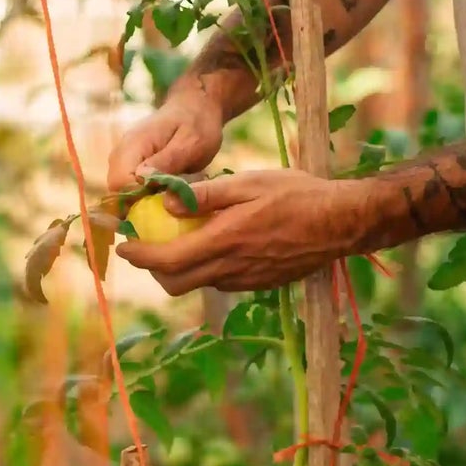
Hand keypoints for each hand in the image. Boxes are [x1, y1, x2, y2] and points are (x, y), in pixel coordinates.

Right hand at [106, 86, 224, 193]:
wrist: (196, 107)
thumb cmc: (198, 124)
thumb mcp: (191, 143)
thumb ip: (168, 161)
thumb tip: (142, 180)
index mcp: (133, 145)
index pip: (119, 184)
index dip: (140, 199)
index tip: (166, 199)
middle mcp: (122, 153)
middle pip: (117, 191)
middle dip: (142, 202)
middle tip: (172, 197)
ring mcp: (124, 159)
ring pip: (123, 192)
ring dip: (145, 199)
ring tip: (172, 192)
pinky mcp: (131, 165)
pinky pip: (131, 188)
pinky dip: (147, 194)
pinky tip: (167, 190)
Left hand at [115, 168, 371, 294]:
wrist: (342, 222)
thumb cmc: (298, 194)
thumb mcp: (249, 182)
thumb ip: (205, 194)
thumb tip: (165, 201)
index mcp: (225, 241)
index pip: (167, 260)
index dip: (139, 255)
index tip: (123, 244)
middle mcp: (232, 268)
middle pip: (176, 283)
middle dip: (154, 268)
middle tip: (148, 243)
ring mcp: (247, 280)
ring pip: (200, 283)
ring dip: (182, 268)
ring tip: (183, 237)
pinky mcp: (261, 283)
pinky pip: (223, 281)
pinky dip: (208, 267)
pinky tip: (218, 242)